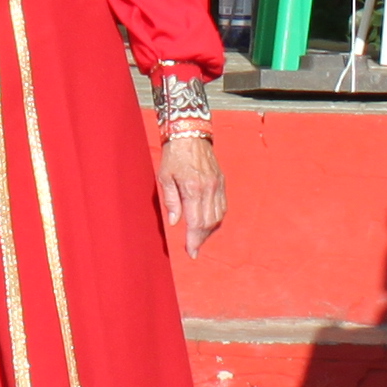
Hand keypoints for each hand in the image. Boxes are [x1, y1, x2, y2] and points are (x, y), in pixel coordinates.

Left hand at [156, 134, 226, 255]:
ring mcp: (218, 186)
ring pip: (218, 217)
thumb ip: (171, 200)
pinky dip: (216, 219)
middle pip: (208, 223)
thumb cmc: (173, 155)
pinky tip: (207, 223)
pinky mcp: (221, 182)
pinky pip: (222, 207)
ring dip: (209, 231)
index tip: (191, 252)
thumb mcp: (164, 176)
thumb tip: (175, 222)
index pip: (196, 222)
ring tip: (198, 238)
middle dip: (201, 239)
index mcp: (193, 188)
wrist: (190, 134)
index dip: (193, 240)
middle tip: (193, 249)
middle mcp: (209, 189)